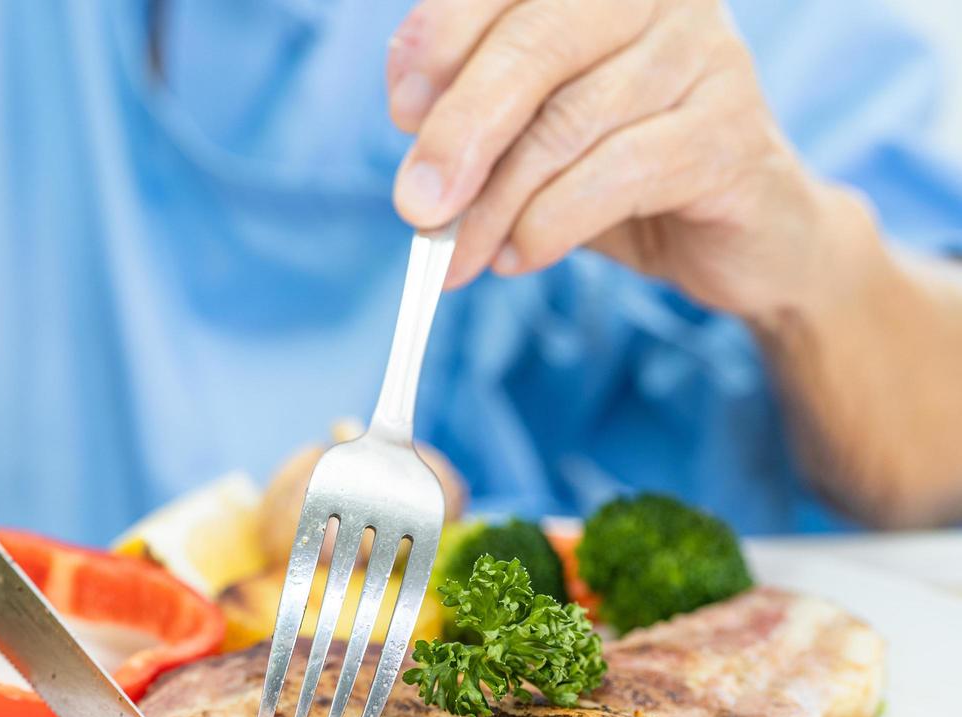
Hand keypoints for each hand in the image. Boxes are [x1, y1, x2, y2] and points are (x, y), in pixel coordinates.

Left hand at [388, 0, 834, 319]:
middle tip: (415, 205)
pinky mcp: (733, 134)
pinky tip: (520, 255)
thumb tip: (411, 119)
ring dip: (495, 206)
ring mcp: (708, 57)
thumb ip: (475, 114)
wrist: (738, 238)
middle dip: (460, 131)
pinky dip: (551, 225)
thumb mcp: (529, 134)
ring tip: (459, 257)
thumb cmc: (616, 170)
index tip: (400, 109)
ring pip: (568, 123)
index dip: (441, 37)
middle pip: (535, 44)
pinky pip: (617, 176)